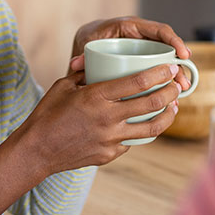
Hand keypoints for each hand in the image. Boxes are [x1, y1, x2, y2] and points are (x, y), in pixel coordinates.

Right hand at [15, 64, 182, 175]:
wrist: (36, 151)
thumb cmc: (48, 114)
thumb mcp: (64, 86)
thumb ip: (85, 72)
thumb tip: (96, 60)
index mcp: (97, 96)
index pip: (138, 82)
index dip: (160, 74)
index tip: (171, 68)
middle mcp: (108, 118)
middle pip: (152, 103)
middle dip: (171, 91)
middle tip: (177, 84)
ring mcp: (111, 139)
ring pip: (152, 128)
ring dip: (168, 115)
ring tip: (174, 106)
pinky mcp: (110, 154)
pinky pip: (133, 141)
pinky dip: (142, 130)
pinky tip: (146, 123)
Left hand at [68, 16, 192, 92]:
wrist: (87, 42)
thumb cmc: (89, 39)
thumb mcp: (87, 44)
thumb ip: (83, 55)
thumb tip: (76, 64)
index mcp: (130, 26)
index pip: (159, 30)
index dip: (174, 40)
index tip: (184, 54)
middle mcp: (142, 37)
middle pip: (168, 48)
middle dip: (179, 66)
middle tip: (183, 84)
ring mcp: (145, 50)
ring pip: (166, 61)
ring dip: (175, 77)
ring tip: (181, 93)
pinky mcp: (145, 62)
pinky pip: (159, 70)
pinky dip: (166, 82)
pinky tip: (170, 98)